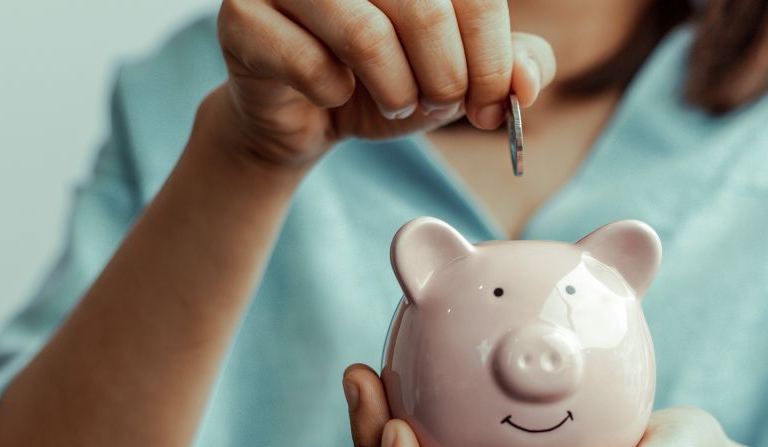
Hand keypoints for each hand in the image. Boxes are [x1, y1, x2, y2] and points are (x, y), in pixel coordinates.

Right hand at [214, 0, 555, 166]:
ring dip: (395, 90)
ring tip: (395, 100)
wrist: (309, 114)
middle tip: (439, 103)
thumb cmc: (387, 79)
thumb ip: (509, 67)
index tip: (491, 104)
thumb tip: (525, 83)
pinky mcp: (242, 16)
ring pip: (367, 35)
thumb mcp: (460, 75)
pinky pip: (310, 65)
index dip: (492, 58)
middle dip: (446, 78)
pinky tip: (332, 94)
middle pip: (425, 9)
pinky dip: (335, 97)